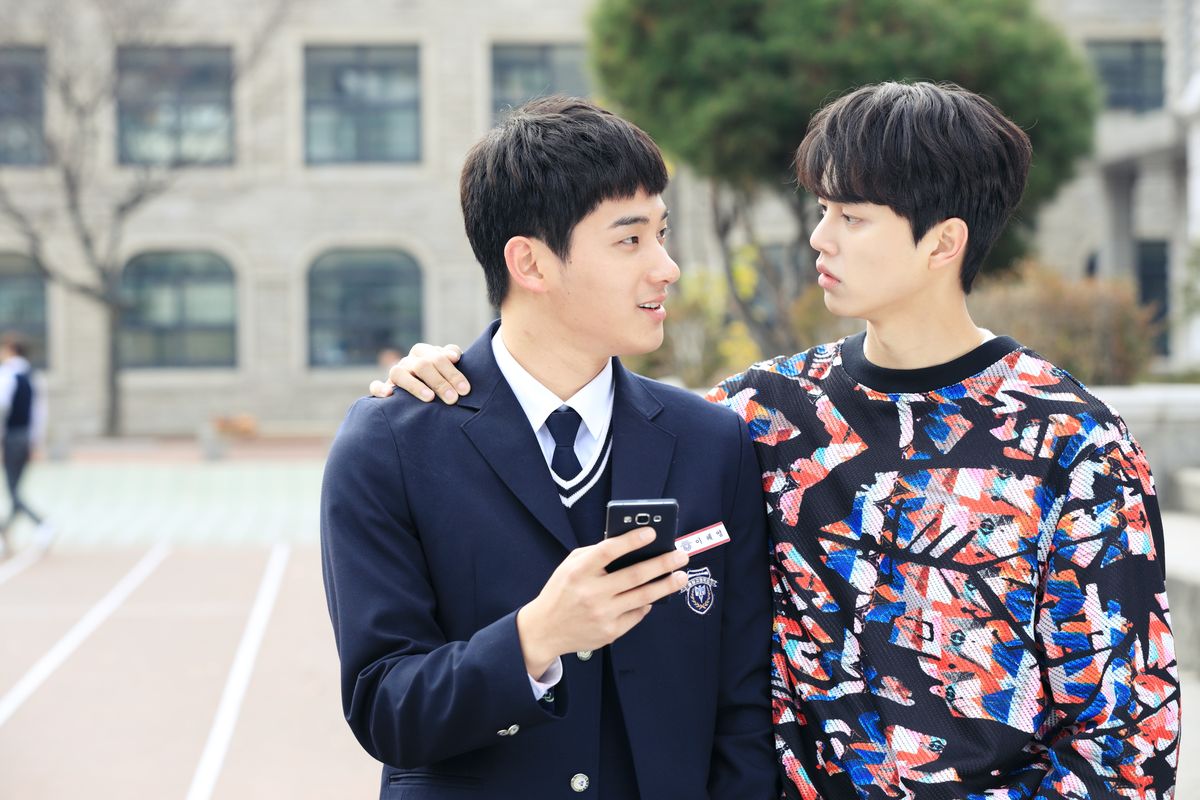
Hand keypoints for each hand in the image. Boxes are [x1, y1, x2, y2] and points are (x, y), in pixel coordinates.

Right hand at [367, 343, 469, 402]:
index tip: (464, 388)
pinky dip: (380, 388)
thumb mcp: (447, 367)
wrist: (421, 389)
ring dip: (415, 386)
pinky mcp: (384, 386)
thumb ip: (451, 357)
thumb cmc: (440, 377)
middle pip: (423, 366)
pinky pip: (376, 386)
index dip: (452, 372)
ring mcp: (395, 372)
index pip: (438, 357)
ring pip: (400, 374)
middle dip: (440, 383)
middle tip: (453, 399)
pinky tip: (389, 395)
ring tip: (430, 398)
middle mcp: (409, 360)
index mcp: (424, 352)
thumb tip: (455, 356)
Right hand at [516, 527, 688, 676]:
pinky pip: (637, 615)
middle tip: (681, 556)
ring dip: (666, 585)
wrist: (544, 630)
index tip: (652, 532)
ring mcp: (602, 614)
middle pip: (634, 575)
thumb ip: (595, 554)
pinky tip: (655, 596)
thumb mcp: (569, 566)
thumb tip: (629, 544)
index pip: (609, 551)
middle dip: (662, 563)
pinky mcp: (610, 632)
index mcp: (579, 571)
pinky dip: (647, 604)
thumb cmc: (561, 591)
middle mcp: (591, 593)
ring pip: (643, 597)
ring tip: (681, 577)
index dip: (631, 540)